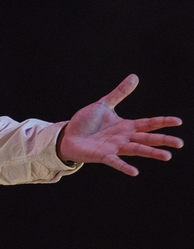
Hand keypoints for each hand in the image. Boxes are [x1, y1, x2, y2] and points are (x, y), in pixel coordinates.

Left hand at [57, 74, 183, 175]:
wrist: (69, 135)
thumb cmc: (87, 122)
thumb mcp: (104, 104)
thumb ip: (119, 93)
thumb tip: (135, 77)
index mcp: (125, 126)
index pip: (148, 123)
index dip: (162, 122)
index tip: (178, 121)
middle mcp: (123, 138)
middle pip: (146, 138)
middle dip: (163, 140)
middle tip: (180, 143)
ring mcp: (114, 147)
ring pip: (136, 150)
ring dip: (150, 153)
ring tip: (167, 156)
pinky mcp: (103, 155)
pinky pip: (115, 161)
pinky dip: (124, 166)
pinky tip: (134, 172)